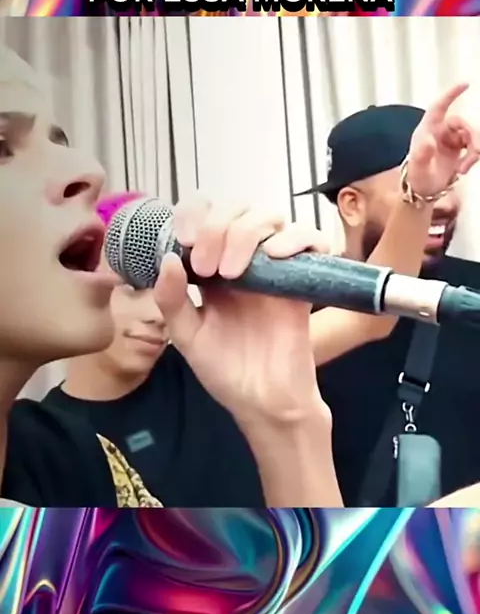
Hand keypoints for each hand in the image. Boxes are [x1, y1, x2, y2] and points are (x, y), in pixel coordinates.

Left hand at [153, 197, 330, 429]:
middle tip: (206, 267)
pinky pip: (311, 239)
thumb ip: (172, 299)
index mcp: (212, 266)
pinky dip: (295, 238)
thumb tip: (168, 258)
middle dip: (217, 228)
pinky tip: (274, 256)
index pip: (206, 215)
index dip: (194, 213)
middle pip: (238, 211)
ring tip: (231, 272)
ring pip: (270, 218)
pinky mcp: (304, 280)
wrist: (264, 402)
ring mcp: (276, 267)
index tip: (185, 238)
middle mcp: (244, 259)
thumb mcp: (187, 337)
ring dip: (247, 232)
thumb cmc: (225, 370)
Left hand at [407, 83, 479, 197]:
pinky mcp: (459, 148)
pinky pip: (474, 146)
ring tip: (464, 169)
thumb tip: (429, 141)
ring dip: (474, 151)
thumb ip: (422, 154)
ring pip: (472, 135)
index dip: (451, 94)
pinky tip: (464, 169)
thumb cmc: (416, 177)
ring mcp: (451, 139)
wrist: (422, 190)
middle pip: (463, 124)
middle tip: (477, 153)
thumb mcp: (417, 167)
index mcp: (427, 129)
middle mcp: (440, 130)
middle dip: (474, 137)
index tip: (466, 84)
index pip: (439, 107)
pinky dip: (473, 157)